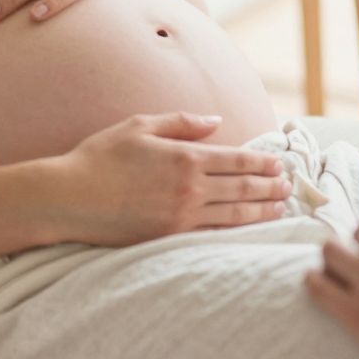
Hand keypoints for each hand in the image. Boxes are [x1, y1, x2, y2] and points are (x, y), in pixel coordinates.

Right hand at [52, 112, 292, 244]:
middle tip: (289, 186)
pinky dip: (235, 229)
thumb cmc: (100, 157)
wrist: (69, 197)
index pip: (236, 160)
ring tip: (280, 207)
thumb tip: (216, 122)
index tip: (279, 164)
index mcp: (184, 157)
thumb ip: (181, 123)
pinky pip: (212, 233)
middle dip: (269, 186)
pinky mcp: (170, 236)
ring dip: (261, 210)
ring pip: (233, 214)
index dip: (261, 163)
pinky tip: (247, 227)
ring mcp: (181, 215)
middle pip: (242, 188)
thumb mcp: (139, 126)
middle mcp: (189, 188)